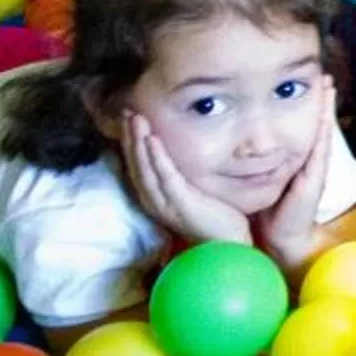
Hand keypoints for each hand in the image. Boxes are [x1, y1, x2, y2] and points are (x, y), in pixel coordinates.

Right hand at [124, 114, 251, 246]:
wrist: (228, 244)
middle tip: (127, 111)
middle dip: (131, 136)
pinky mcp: (180, 204)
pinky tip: (153, 140)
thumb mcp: (189, 191)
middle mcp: (153, 200)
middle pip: (136, 164)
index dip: (130, 141)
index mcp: (154, 197)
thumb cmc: (211, 216)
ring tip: (136, 119)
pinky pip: (166, 177)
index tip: (128, 117)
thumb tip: (175, 152)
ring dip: (139, 142)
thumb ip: (178, 175)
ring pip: (146, 168)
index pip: (136, 165)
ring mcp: (165, 204)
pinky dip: (157, 158)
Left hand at [255, 79, 340, 269]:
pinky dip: (324, 124)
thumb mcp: (252, 181)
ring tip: (328, 83)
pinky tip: (325, 108)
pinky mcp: (315, 174)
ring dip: (326, 106)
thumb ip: (245, 163)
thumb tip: (228, 145)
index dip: (296, 106)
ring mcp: (313, 167)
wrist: (278, 239)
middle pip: (312, 124)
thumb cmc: (264, 212)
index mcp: (289, 160)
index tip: (299, 81)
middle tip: (323, 74)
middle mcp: (304, 161)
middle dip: (318, 99)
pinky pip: (320, 144)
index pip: (293, 128)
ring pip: (320, 129)